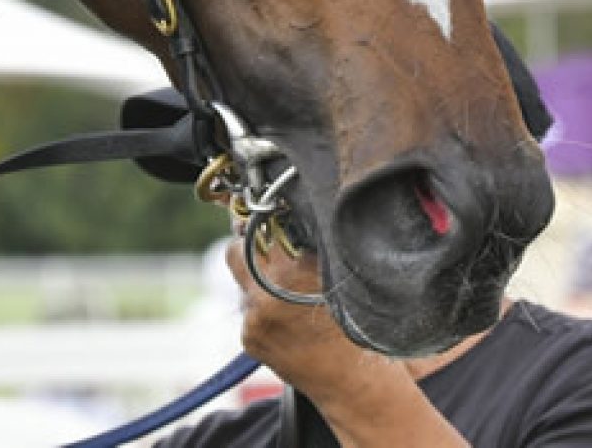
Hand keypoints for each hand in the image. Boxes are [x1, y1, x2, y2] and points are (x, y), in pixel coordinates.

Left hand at [223, 229, 468, 446]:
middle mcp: (264, 297)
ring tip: (288, 288)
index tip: (261, 210)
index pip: (257, 229)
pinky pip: (247, 308)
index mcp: (290, 273)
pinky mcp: (248, 339)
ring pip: (242, 281)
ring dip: (258, 277)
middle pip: (236, 251)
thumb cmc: (356, 324)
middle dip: (249, 244)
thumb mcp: (336, 273)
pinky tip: (287, 314)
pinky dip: (261, 305)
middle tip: (267, 242)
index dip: (261, 219)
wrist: (353, 381)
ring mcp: (253, 321)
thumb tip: (283, 214)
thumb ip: (306, 246)